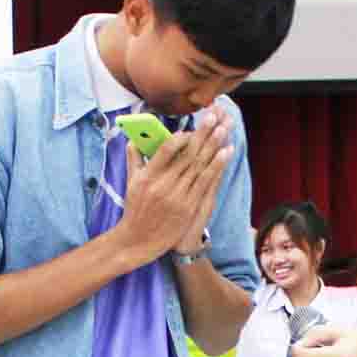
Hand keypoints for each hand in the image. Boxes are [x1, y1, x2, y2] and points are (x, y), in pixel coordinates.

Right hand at [115, 105, 232, 261]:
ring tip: (224, 128)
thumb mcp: (130, 184)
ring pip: (199, 166)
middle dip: (202, 133)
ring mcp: (178, 197)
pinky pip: (206, 182)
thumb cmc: (135, 210)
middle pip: (187, 155)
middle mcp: (163, 185)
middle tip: (214, 116)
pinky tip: (226, 152)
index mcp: (147, 177)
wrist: (139, 240)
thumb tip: (134, 140)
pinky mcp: (188, 207)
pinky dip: (217, 166)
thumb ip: (134, 160)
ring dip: (214, 145)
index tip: (190, 128)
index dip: (180, 138)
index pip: (165, 151)